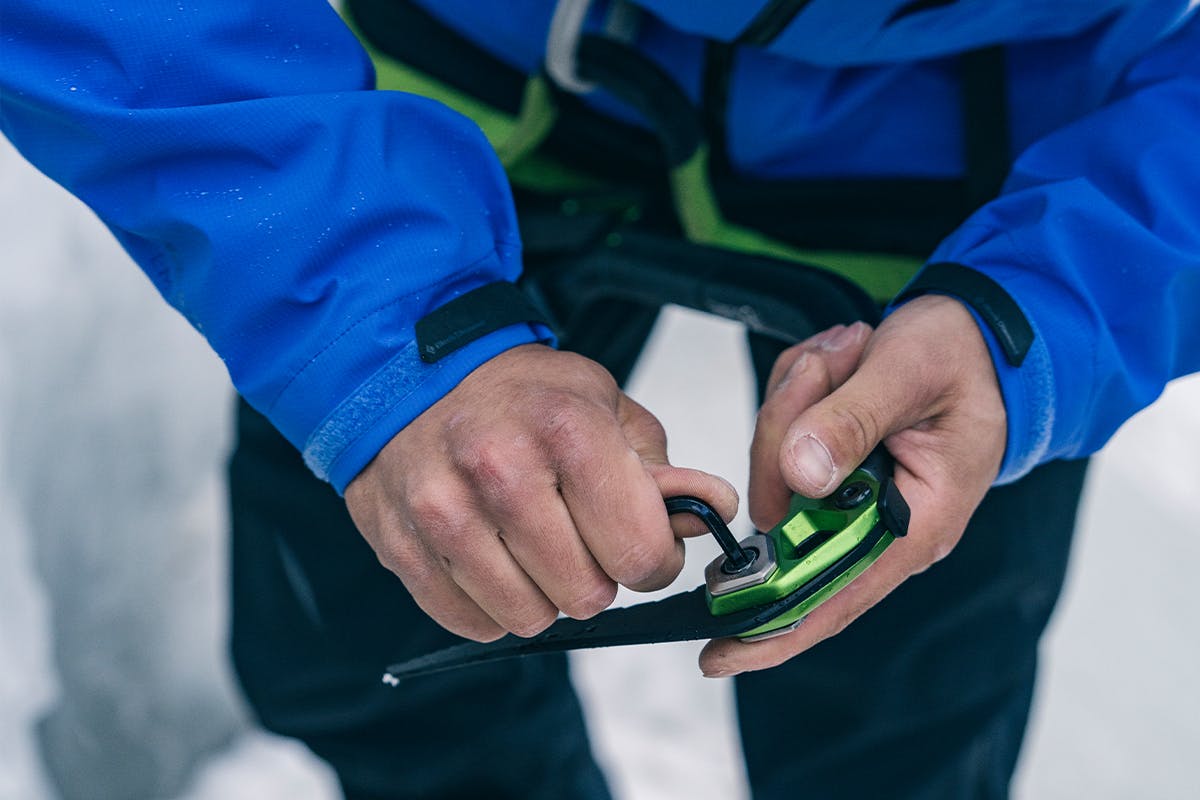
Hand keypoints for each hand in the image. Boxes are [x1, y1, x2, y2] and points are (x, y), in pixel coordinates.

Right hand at [345, 343, 737, 641]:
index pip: (640, 554)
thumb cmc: (519, 394)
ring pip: (527, 618)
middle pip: (586, 596)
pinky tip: (489, 556)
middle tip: (576, 536)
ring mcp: (443, 512)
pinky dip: (490, 604)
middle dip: (595, 576)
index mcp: (568, 431)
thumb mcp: (603, 406)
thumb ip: (660, 471)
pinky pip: (471, 623)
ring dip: (541, 595)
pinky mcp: (402, 546)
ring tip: (529, 545)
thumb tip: (711, 511)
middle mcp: (501, 471)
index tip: (637, 541)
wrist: (410, 372)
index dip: (653, 560)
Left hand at [700, 294, 1006, 675]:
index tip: (716, 656)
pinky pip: (779, 438)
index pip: (835, 598)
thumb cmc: (962, 358)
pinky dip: (797, 393)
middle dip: (786, 427)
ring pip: (772, 465)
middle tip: (831, 366)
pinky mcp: (827, 466)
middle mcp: (878, 523)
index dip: (772, 631)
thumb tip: (799, 477)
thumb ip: (852, 420)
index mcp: (915, 523)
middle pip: (784, 512)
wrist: (979, 336)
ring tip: (849, 357)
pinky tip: (838, 365)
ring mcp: (847, 495)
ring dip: (797, 398)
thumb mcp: (909, 372)